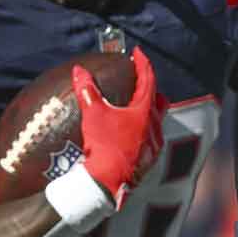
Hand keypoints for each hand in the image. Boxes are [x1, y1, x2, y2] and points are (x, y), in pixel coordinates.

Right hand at [71, 47, 167, 207]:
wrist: (107, 183)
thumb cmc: (104, 146)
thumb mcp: (93, 114)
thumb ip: (86, 90)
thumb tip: (79, 71)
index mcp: (144, 111)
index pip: (148, 79)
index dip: (143, 63)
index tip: (138, 53)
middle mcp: (154, 126)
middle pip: (158, 100)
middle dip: (150, 88)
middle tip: (140, 81)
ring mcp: (154, 144)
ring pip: (156, 120)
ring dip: (147, 110)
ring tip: (133, 108)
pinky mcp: (149, 159)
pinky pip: (151, 138)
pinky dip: (143, 129)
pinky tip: (130, 134)